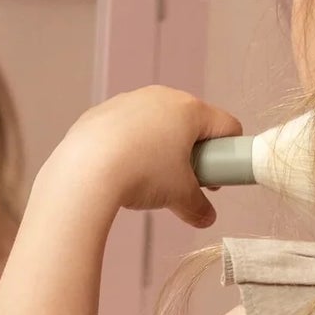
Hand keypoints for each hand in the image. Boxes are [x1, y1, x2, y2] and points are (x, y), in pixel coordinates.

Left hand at [55, 86, 240, 227]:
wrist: (85, 170)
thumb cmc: (142, 174)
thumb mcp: (179, 197)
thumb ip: (198, 207)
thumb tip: (206, 218)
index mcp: (190, 110)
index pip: (227, 126)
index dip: (229, 155)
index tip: (216, 178)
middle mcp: (162, 97)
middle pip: (191, 123)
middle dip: (193, 153)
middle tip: (185, 182)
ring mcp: (129, 100)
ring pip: (157, 123)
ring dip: (161, 147)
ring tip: (149, 179)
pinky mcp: (101, 111)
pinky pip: (126, 128)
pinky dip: (130, 145)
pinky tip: (120, 169)